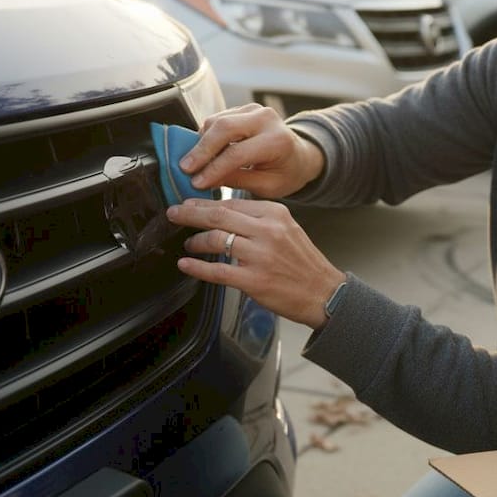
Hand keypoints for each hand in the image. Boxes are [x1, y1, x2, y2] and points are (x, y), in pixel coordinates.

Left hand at [166, 197, 345, 329]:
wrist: (323, 293)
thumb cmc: (302, 263)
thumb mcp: (287, 229)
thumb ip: (259, 219)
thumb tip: (224, 213)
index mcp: (275, 214)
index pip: (232, 203)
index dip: (204, 203)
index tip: (189, 204)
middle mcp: (267, 231)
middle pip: (218, 215)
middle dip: (190, 213)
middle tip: (174, 214)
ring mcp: (260, 256)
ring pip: (215, 240)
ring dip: (195, 241)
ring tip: (188, 243)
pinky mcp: (254, 281)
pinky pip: (216, 271)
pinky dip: (197, 267)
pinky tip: (186, 264)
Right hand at [179, 103, 324, 198]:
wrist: (299, 156)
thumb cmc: (285, 173)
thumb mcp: (267, 186)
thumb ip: (237, 180)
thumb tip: (204, 179)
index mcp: (277, 141)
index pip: (237, 153)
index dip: (213, 168)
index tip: (197, 182)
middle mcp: (266, 119)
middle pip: (224, 127)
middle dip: (201, 150)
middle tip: (185, 168)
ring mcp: (255, 110)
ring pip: (217, 121)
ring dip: (200, 142)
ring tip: (192, 163)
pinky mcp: (244, 109)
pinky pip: (218, 119)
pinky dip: (206, 135)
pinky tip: (202, 153)